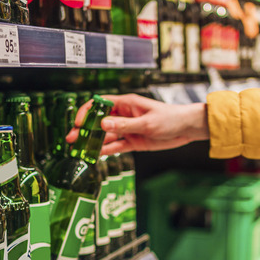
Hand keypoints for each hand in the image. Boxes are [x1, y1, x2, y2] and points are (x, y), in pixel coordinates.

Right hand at [65, 94, 208, 154]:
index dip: (87, 112)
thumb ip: (125, 125)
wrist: (187, 129)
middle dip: (85, 130)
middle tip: (72, 139)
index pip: (100, 104)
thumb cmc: (170, 118)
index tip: (79, 123)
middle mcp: (124, 116)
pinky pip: (116, 146)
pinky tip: (95, 155)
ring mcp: (127, 129)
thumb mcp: (147, 122)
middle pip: (99, 122)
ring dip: (93, 142)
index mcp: (126, 104)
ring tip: (79, 150)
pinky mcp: (133, 142)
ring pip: (105, 135)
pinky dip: (105, 150)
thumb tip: (103, 124)